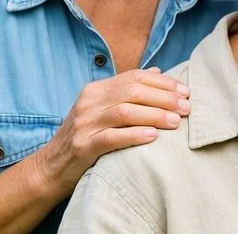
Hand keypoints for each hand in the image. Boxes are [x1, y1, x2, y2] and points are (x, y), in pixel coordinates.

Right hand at [33, 67, 191, 193]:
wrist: (51, 167)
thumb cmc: (86, 136)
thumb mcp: (102, 109)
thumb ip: (127, 91)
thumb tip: (158, 71)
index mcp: (96, 89)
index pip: (134, 77)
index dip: (163, 82)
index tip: (186, 91)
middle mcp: (88, 102)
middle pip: (132, 92)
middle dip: (164, 98)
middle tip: (186, 108)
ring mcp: (84, 124)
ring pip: (124, 112)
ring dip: (155, 115)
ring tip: (176, 122)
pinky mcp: (82, 146)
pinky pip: (111, 137)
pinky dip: (134, 135)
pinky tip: (153, 136)